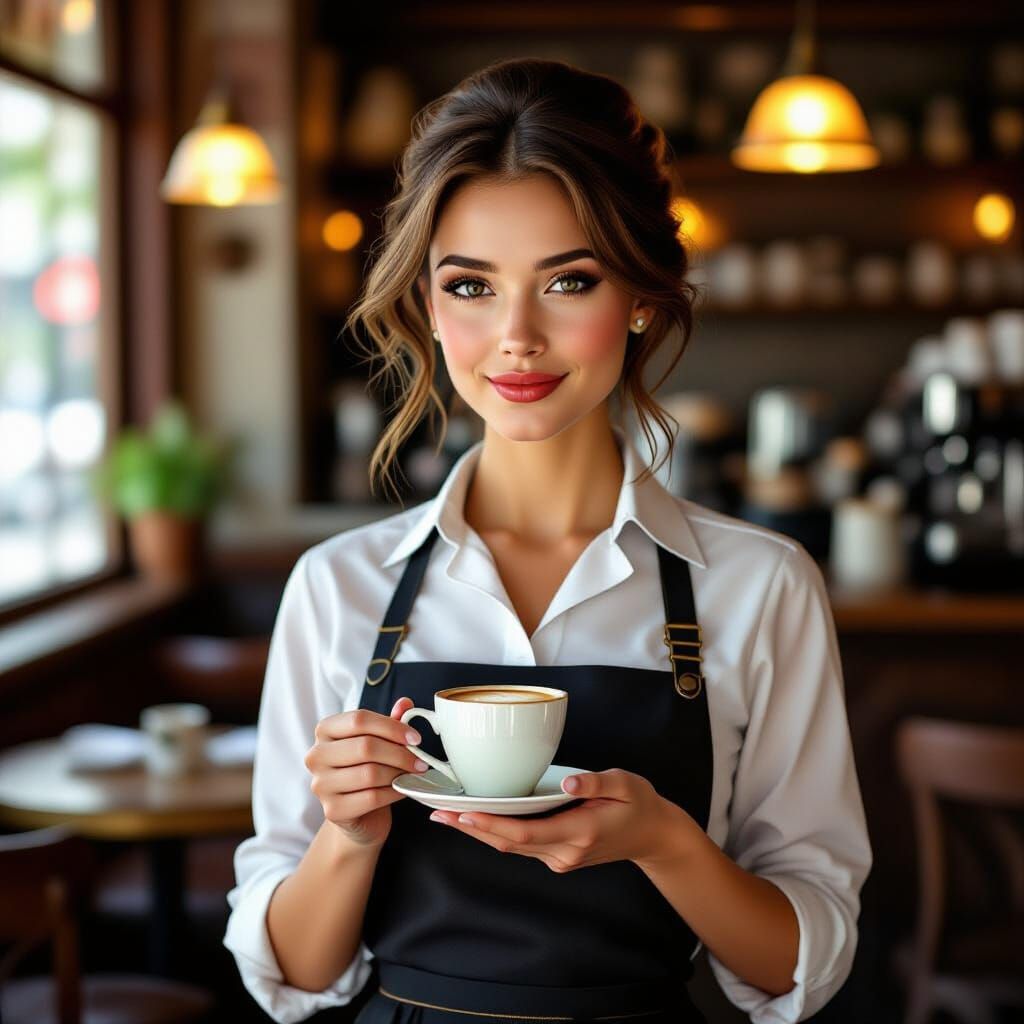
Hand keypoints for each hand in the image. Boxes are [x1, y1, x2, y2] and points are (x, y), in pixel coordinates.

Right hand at [304, 697, 429, 847]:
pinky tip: (402, 790)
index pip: (359, 719)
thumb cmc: (367, 770)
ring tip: (411, 775)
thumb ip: (390, 722)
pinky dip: (393, 793)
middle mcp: (316, 755)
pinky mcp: (332, 810)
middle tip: (421, 761)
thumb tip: (405, 703)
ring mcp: (320, 784)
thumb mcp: (378, 742)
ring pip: (369, 773)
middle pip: (365, 746)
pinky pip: (371, 798)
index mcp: (325, 730)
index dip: (392, 727)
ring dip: (398, 774)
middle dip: (400, 754)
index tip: (415, 738)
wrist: (359, 814)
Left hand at [429, 769, 695, 872]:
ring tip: (448, 816)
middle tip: (440, 813)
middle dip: (472, 829)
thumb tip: (571, 782)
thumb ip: (598, 782)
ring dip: (479, 833)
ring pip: (511, 847)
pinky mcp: (558, 855)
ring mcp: (561, 857)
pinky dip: (496, 833)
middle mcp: (565, 851)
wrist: (654, 836)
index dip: (492, 825)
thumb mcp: (626, 784)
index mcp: (579, 832)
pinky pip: (521, 846)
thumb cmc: (639, 804)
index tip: (465, 814)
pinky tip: (478, 821)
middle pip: (509, 843)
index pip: (526, 832)